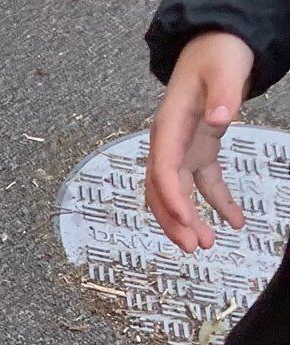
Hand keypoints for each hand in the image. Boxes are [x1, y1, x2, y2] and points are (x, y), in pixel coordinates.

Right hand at [146, 31, 254, 251]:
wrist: (213, 46)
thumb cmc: (215, 55)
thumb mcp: (223, 69)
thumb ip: (222, 94)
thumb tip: (219, 118)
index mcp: (168, 126)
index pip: (163, 170)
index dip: (171, 198)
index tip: (186, 219)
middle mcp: (169, 144)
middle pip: (162, 191)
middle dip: (173, 220)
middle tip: (192, 246)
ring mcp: (182, 150)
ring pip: (178, 194)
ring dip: (188, 220)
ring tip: (205, 244)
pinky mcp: (198, 152)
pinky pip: (205, 184)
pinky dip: (218, 204)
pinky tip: (235, 221)